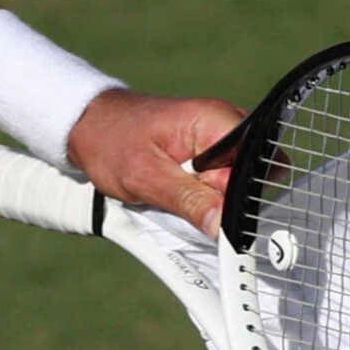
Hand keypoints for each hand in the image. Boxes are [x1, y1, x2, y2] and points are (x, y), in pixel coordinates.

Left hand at [67, 88, 244, 236]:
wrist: (88, 126)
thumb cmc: (111, 142)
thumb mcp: (147, 178)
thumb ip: (190, 201)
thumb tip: (226, 228)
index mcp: (216, 121)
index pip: (261, 162)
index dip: (243, 193)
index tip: (218, 212)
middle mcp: (225, 126)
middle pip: (255, 175)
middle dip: (227, 200)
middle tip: (190, 202)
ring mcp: (218, 142)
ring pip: (238, 184)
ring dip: (212, 200)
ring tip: (177, 194)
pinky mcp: (208, 156)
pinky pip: (220, 184)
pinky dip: (204, 197)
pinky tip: (179, 195)